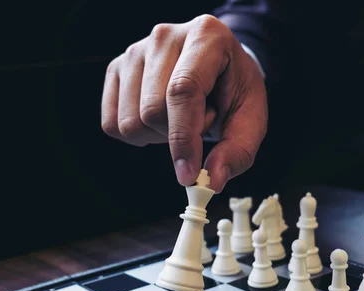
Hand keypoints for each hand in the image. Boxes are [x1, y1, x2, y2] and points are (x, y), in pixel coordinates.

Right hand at [101, 14, 267, 192]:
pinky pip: (112, 124)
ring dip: (159, 135)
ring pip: (130, 121)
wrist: (218, 68)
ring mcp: (135, 51)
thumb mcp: (251, 119)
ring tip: (182, 116)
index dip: (183, 138)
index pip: (182, 91)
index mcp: (206, 36)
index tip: (189, 175)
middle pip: (152, 111)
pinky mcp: (116, 69)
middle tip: (200, 122)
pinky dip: (138, 135)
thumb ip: (238, 151)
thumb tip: (212, 180)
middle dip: (177, 136)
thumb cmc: (234, 90)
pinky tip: (161, 119)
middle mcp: (164, 36)